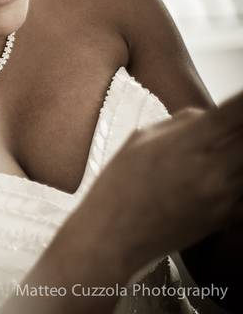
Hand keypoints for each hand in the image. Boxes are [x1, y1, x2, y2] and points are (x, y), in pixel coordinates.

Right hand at [76, 92, 242, 275]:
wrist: (113, 237)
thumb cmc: (119, 186)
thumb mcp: (140, 139)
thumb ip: (181, 121)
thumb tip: (210, 115)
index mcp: (187, 142)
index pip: (236, 112)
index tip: (242, 105)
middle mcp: (213, 168)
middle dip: (241, 131)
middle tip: (229, 134)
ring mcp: (225, 194)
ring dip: (236, 156)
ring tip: (210, 160)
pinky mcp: (229, 216)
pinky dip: (237, 180)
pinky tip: (215, 181)